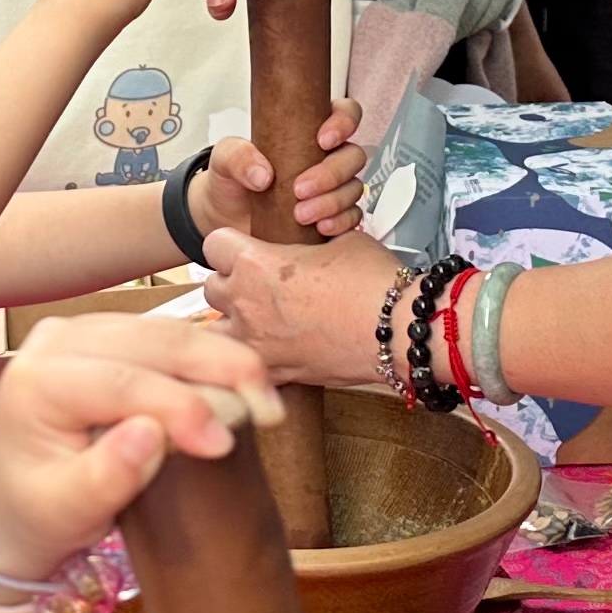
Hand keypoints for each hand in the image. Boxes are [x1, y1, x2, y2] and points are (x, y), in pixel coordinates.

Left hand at [0, 312, 280, 585]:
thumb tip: (150, 435)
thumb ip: (106, 476)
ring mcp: (84, 330)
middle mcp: (56, 341)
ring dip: (224, 361)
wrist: (18, 502)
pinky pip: (170, 336)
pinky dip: (212, 358)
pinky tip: (246, 385)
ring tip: (266, 402)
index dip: (181, 407)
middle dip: (218, 372)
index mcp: (36, 381)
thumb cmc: (40, 512)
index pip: (121, 382)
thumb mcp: (67, 511)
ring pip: (169, 332)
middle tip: (270, 412)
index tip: (224, 445)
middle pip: (152, 343)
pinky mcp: (110, 335)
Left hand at [192, 99, 369, 240]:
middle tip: (300, 189)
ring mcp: (332, 188)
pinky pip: (353, 216)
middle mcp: (326, 157)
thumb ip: (237, 156)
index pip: (344, 112)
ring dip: (332, 201)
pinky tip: (321, 228)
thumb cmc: (232, 180)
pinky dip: (341, 222)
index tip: (323, 139)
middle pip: (353, 155)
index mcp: (309, 130)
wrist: (227, 220)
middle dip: (332, 173)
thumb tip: (263, 175)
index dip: (343, 121)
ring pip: (354, 188)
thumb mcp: (224, 160)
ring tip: (301, 215)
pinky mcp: (333, 215)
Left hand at [197, 229, 406, 393]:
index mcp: (256, 263)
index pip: (214, 244)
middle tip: (256, 283)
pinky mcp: (274, 371)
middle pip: (211, 285)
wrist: (399, 330)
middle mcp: (247, 303)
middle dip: (230, 282)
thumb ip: (307, 244)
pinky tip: (269, 349)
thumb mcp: (340, 241)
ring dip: (232, 320)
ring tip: (260, 317)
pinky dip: (250, 355)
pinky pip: (242, 363)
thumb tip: (306, 246)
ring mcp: (257, 342)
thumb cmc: (375, 283)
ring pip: (217, 328)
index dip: (230, 244)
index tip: (243, 249)